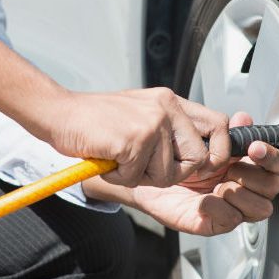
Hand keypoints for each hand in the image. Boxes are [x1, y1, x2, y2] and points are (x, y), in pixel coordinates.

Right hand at [49, 88, 229, 187]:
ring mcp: (151, 123)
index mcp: (170, 101)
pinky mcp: (134, 139)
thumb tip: (200, 157)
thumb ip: (168, 129)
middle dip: (174, 174)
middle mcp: (166, 108)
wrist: (59, 113)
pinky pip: (137, 177)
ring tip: (120, 159)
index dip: (217, 153)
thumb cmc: (95, 120)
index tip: (201, 167)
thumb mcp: (141, 114)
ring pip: (167, 174)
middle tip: (145, 168)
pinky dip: (118, 176)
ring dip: (140, 177)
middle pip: (198, 158)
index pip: (219, 125)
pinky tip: (107, 159)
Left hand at [128, 112, 278, 235]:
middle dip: (254, 175)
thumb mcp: (200, 136)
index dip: (271, 156)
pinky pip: (232, 220)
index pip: (276, 163)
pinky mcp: (216, 222)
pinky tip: (204, 200)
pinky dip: (220, 208)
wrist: (148, 172)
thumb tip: (244, 118)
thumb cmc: (175, 156)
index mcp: (246, 163)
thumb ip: (225, 128)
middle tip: (231, 167)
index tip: (254, 147)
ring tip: (219, 184)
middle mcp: (244, 186)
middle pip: (272, 186)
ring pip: (261, 208)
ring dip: (241, 193)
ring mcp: (232, 206)